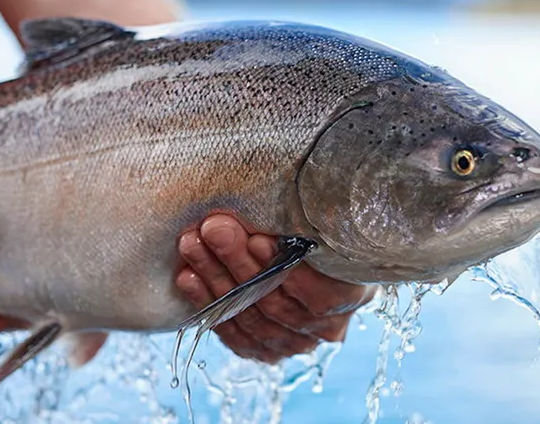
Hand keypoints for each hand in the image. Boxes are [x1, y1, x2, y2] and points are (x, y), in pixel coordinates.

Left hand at [175, 216, 376, 363]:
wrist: (318, 260)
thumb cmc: (320, 229)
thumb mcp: (325, 220)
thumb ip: (307, 218)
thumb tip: (277, 192)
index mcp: (352, 294)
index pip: (316, 290)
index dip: (283, 265)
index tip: (256, 237)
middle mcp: (326, 326)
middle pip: (274, 300)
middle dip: (238, 261)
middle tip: (213, 229)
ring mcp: (294, 342)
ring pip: (248, 315)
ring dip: (214, 277)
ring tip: (192, 244)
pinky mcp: (266, 348)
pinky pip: (232, 331)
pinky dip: (207, 303)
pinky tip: (187, 277)